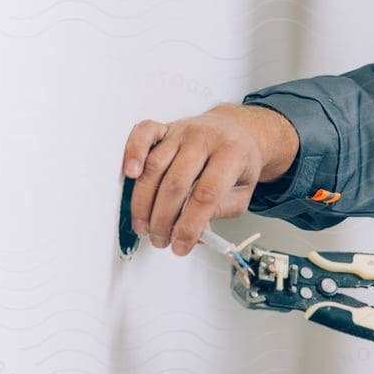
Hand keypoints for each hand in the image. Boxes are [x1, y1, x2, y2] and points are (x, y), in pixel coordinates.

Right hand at [121, 104, 298, 254]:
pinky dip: (133, 152)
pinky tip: (131, 174)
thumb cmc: (237, 161)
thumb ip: (220, 211)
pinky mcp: (166, 127)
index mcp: (232, 153)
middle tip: (161, 240)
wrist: (236, 130)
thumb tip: (193, 231)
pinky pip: (144, 134)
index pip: (206, 194)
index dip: (189, 225)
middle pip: (176, 183)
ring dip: (144, 203)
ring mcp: (183, 131)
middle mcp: (205, 138)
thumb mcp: (242, 190)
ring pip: (155, 166)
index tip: (181, 245)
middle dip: (163, 220)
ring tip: (145, 226)